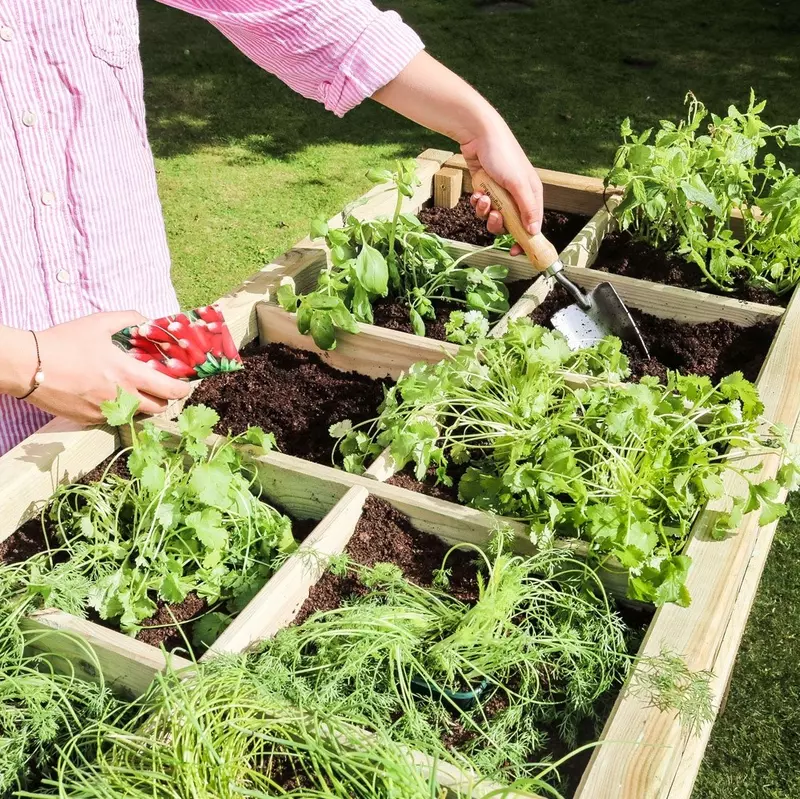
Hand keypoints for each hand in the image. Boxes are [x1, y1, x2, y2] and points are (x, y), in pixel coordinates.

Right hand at [4, 311, 189, 423]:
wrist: (27, 366)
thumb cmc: (64, 342)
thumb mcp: (99, 322)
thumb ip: (129, 319)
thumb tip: (148, 321)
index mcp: (130, 375)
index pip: (171, 391)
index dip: (183, 388)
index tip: (183, 383)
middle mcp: (122, 398)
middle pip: (159, 407)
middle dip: (165, 397)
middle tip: (160, 385)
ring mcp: (106, 412)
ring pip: (138, 415)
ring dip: (144, 404)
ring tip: (136, 388)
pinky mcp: (90, 420)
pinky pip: (115, 418)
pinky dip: (120, 408)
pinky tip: (109, 393)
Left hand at [370, 51, 541, 254]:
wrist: (478, 134)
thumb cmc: (502, 155)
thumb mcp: (517, 183)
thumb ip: (527, 208)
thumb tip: (535, 231)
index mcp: (532, 193)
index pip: (533, 224)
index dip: (525, 239)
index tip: (516, 252)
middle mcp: (518, 195)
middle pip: (510, 224)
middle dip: (500, 224)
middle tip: (494, 216)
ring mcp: (501, 193)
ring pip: (494, 218)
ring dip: (486, 212)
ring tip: (483, 198)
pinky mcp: (486, 190)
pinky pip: (482, 208)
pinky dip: (478, 203)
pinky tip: (477, 192)